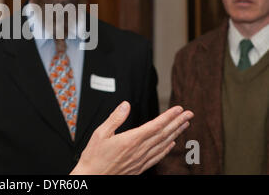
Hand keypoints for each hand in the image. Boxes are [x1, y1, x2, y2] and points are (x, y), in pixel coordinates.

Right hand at [70, 101, 193, 174]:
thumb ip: (115, 118)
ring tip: (185, 125)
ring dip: (176, 133)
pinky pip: (157, 157)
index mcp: (130, 140)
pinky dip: (167, 149)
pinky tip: (172, 143)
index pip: (155, 125)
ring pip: (163, 145)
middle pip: (163, 134)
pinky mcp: (139, 168)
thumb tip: (125, 105)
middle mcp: (139, 151)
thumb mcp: (100, 133)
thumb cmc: (94, 157)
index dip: (169, 116)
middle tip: (189, 114)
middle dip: (177, 122)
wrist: (92, 177)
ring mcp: (141, 160)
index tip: (179, 109)